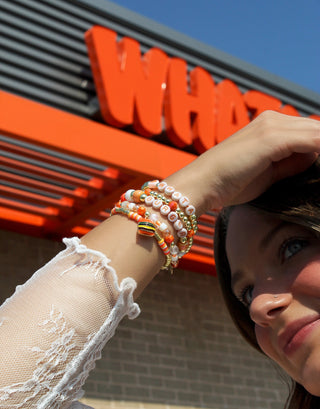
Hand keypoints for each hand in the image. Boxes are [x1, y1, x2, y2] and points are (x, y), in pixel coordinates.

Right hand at [165, 111, 319, 213]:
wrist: (202, 183)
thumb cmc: (230, 182)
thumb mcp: (268, 172)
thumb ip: (291, 163)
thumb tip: (315, 157)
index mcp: (269, 125)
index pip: (311, 133)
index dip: (319, 149)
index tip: (319, 167)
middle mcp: (272, 119)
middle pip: (316, 129)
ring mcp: (272, 126)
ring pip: (317, 133)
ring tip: (319, 170)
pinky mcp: (272, 137)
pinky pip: (313, 140)